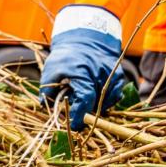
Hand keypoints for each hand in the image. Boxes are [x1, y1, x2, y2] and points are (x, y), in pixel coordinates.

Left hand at [40, 5, 124, 130]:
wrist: (86, 41)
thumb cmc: (66, 57)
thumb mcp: (51, 70)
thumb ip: (47, 90)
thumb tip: (46, 107)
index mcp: (82, 70)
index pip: (85, 98)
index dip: (80, 115)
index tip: (73, 125)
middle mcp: (100, 72)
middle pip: (96, 103)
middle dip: (85, 113)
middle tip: (75, 117)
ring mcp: (112, 74)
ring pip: (106, 102)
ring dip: (95, 107)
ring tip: (84, 100)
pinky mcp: (119, 76)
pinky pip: (114, 97)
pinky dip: (105, 101)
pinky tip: (95, 97)